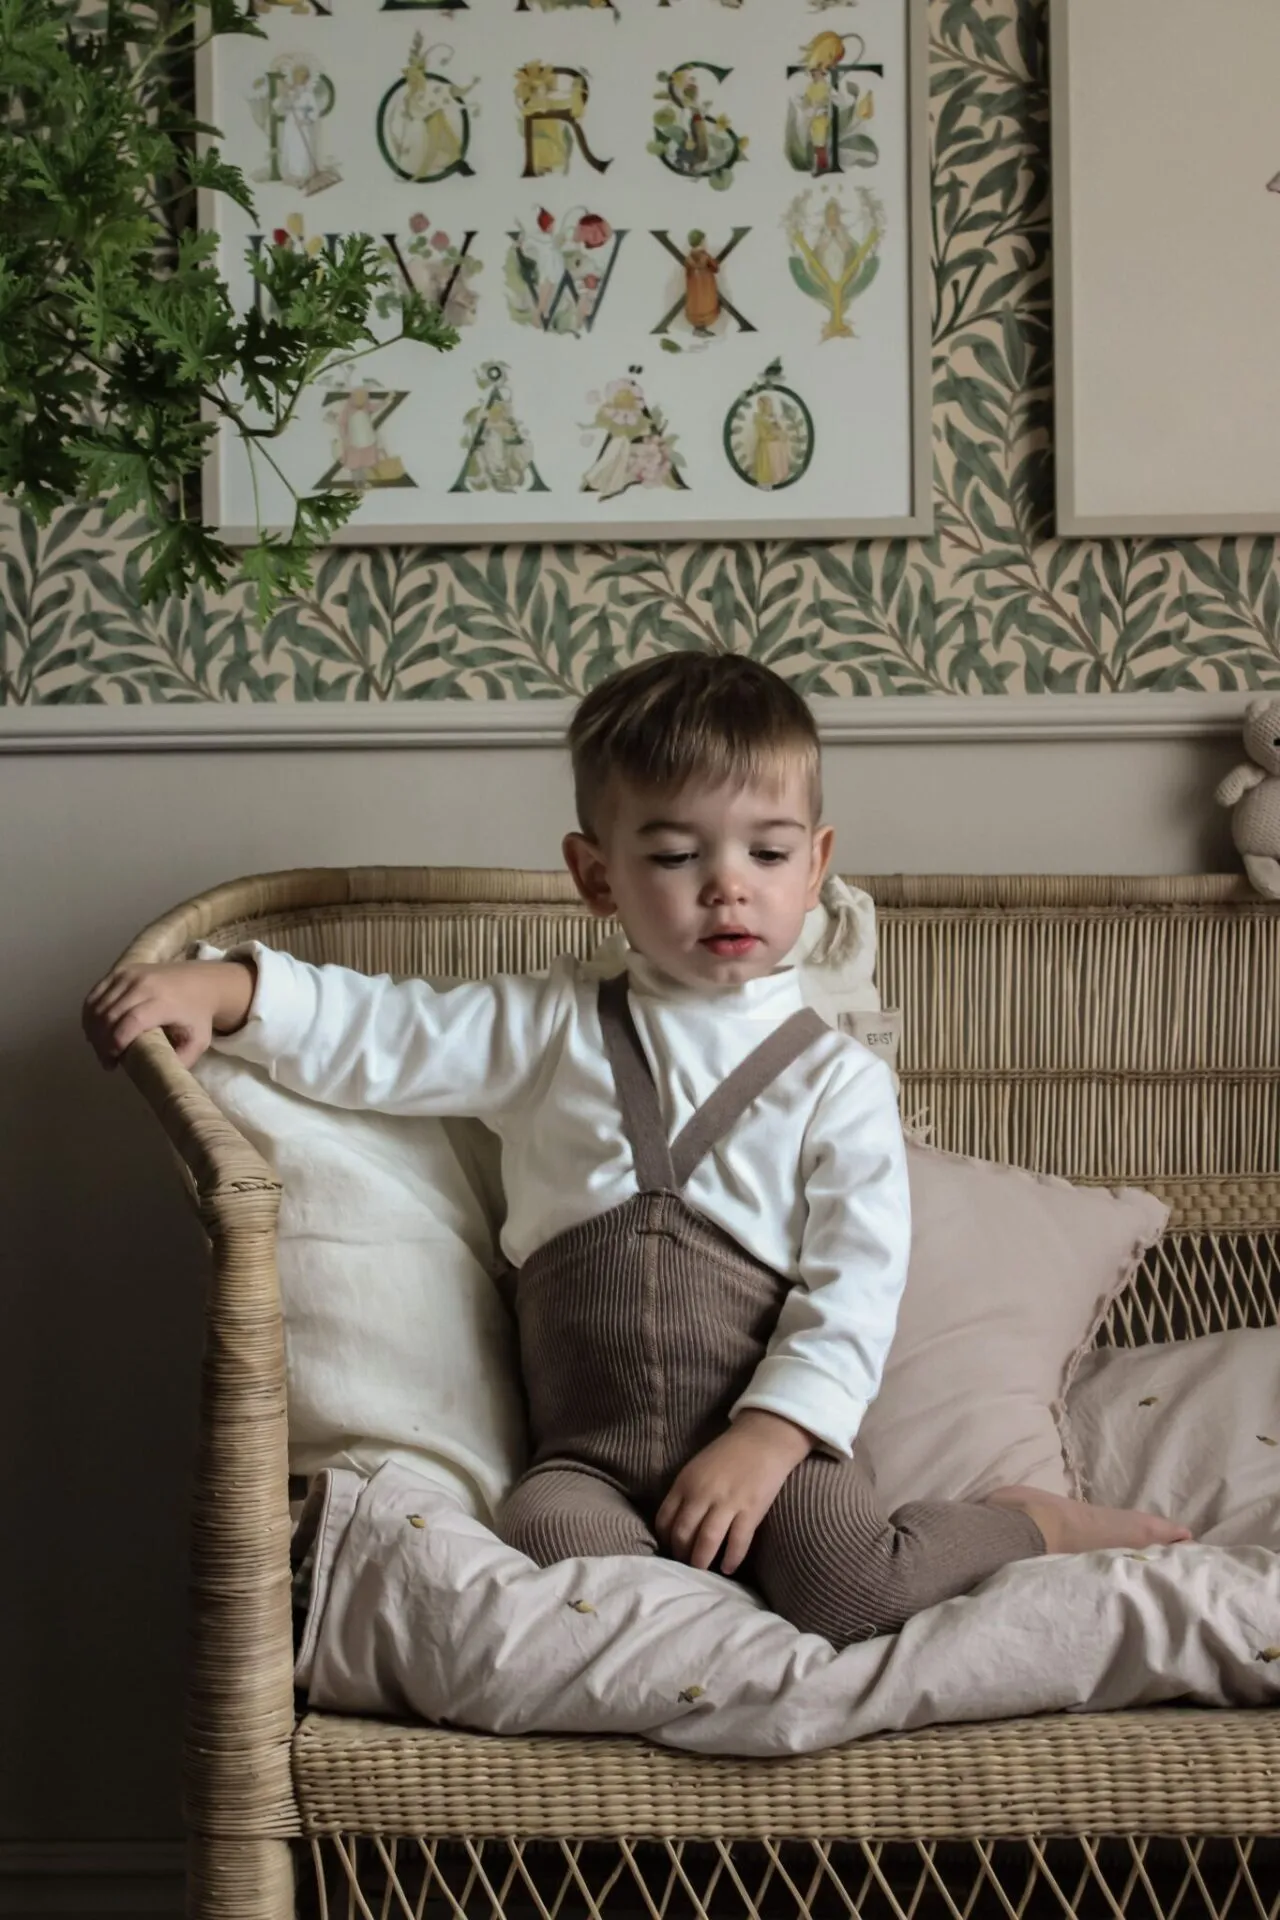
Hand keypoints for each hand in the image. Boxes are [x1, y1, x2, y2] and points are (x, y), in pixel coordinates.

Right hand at [82, 959, 255, 1070]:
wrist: (200, 982)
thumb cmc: (197, 1015)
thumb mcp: (198, 1041)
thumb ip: (182, 1061)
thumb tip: (158, 1077)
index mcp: (164, 1001)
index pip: (132, 1021)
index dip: (116, 1042)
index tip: (113, 1061)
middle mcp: (144, 984)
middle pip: (111, 1015)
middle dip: (102, 1042)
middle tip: (106, 1062)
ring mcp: (130, 974)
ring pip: (99, 1005)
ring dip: (93, 1030)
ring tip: (100, 1049)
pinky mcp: (120, 970)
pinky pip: (95, 994)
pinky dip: (89, 1014)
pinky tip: (94, 1031)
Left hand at [655, 1410, 813, 1576]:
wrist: (763, 1438)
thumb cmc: (729, 1453)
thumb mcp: (696, 1468)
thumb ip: (685, 1492)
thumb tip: (677, 1523)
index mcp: (685, 1482)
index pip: (665, 1520)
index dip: (665, 1540)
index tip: (670, 1550)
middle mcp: (702, 1494)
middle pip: (683, 1534)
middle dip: (681, 1556)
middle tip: (685, 1566)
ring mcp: (727, 1502)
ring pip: (707, 1542)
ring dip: (701, 1562)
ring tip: (702, 1572)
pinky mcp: (750, 1510)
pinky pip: (738, 1542)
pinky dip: (731, 1559)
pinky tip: (728, 1568)